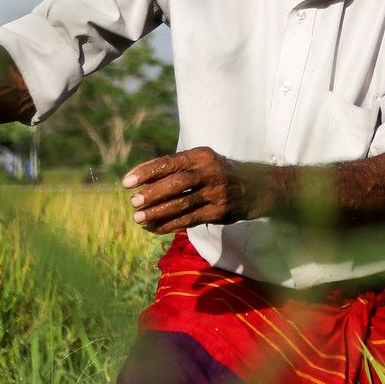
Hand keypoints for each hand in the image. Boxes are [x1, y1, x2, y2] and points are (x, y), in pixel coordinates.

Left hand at [122, 148, 270, 234]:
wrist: (258, 186)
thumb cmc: (218, 173)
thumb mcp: (201, 162)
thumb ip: (174, 169)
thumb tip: (138, 180)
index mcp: (201, 156)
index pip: (170, 162)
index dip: (146, 172)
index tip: (126, 182)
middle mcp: (211, 172)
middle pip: (177, 183)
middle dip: (152, 193)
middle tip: (133, 202)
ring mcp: (217, 193)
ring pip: (183, 204)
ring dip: (158, 212)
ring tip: (139, 218)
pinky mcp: (221, 212)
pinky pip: (190, 220)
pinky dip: (169, 225)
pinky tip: (154, 228)